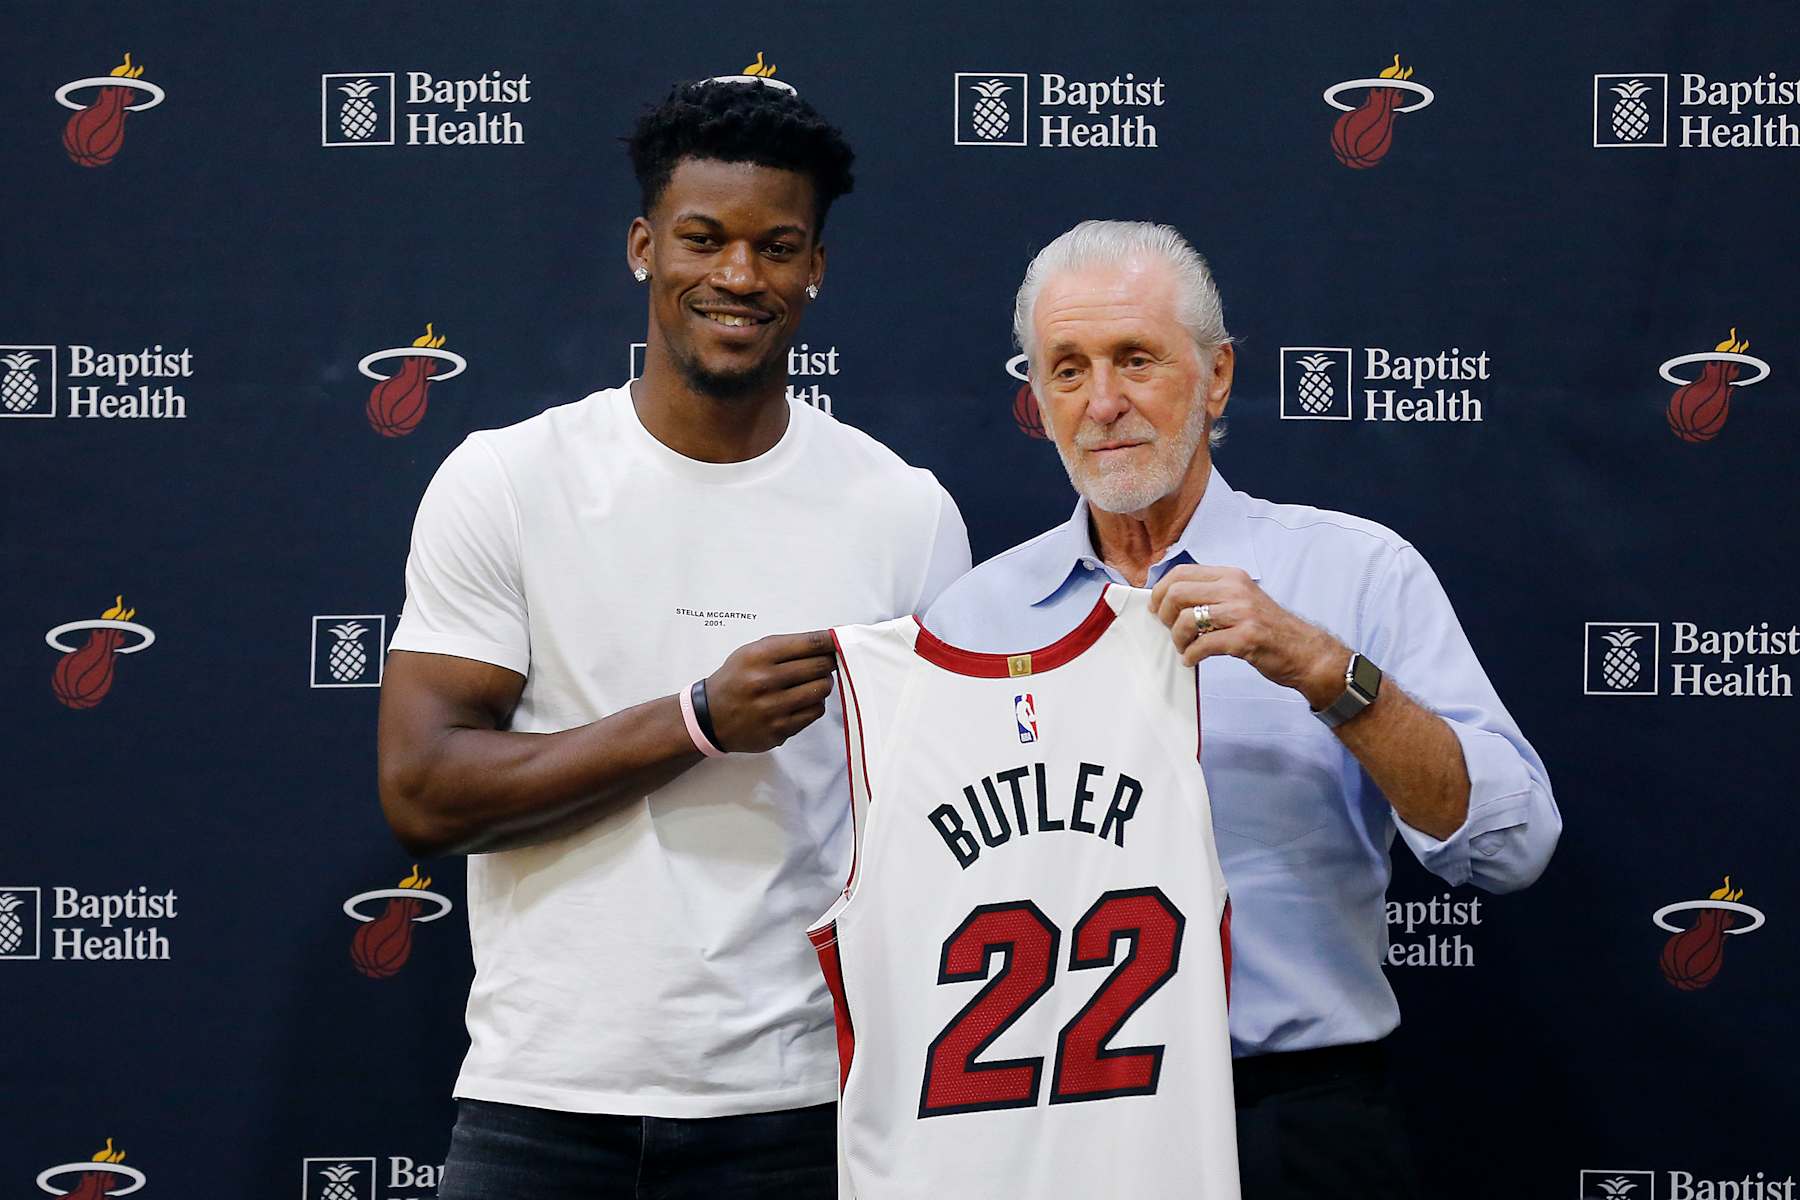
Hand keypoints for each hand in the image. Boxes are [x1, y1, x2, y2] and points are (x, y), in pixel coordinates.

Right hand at [704, 631, 836, 752]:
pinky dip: (814, 704)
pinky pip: (814, 712)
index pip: (809, 644)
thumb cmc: (735, 680)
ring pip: (821, 690)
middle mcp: (765, 681)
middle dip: (828, 663)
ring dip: (822, 684)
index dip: (831, 641)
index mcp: (759, 656)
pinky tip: (802, 700)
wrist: (710, 717)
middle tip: (826, 663)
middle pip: (820, 667)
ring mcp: (773, 708)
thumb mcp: (751, 653)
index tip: (840, 640)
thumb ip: (786, 647)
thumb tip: (826, 642)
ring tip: (812, 682)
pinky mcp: (779, 729)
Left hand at [1149, 565, 1348, 708]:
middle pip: (1177, 593)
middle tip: (1170, 630)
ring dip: (1178, 639)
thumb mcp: (1240, 598)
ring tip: (1184, 648)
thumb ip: (1211, 594)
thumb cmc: (1268, 628)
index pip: (1181, 572)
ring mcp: (1241, 613)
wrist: (1304, 650)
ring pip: (1186, 620)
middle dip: (1165, 615)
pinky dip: (1190, 656)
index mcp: (1231, 576)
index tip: (1156, 609)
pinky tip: (1192, 660)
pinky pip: (1202, 645)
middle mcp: (1235, 589)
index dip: (1160, 591)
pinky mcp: (1245, 638)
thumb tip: (1169, 598)